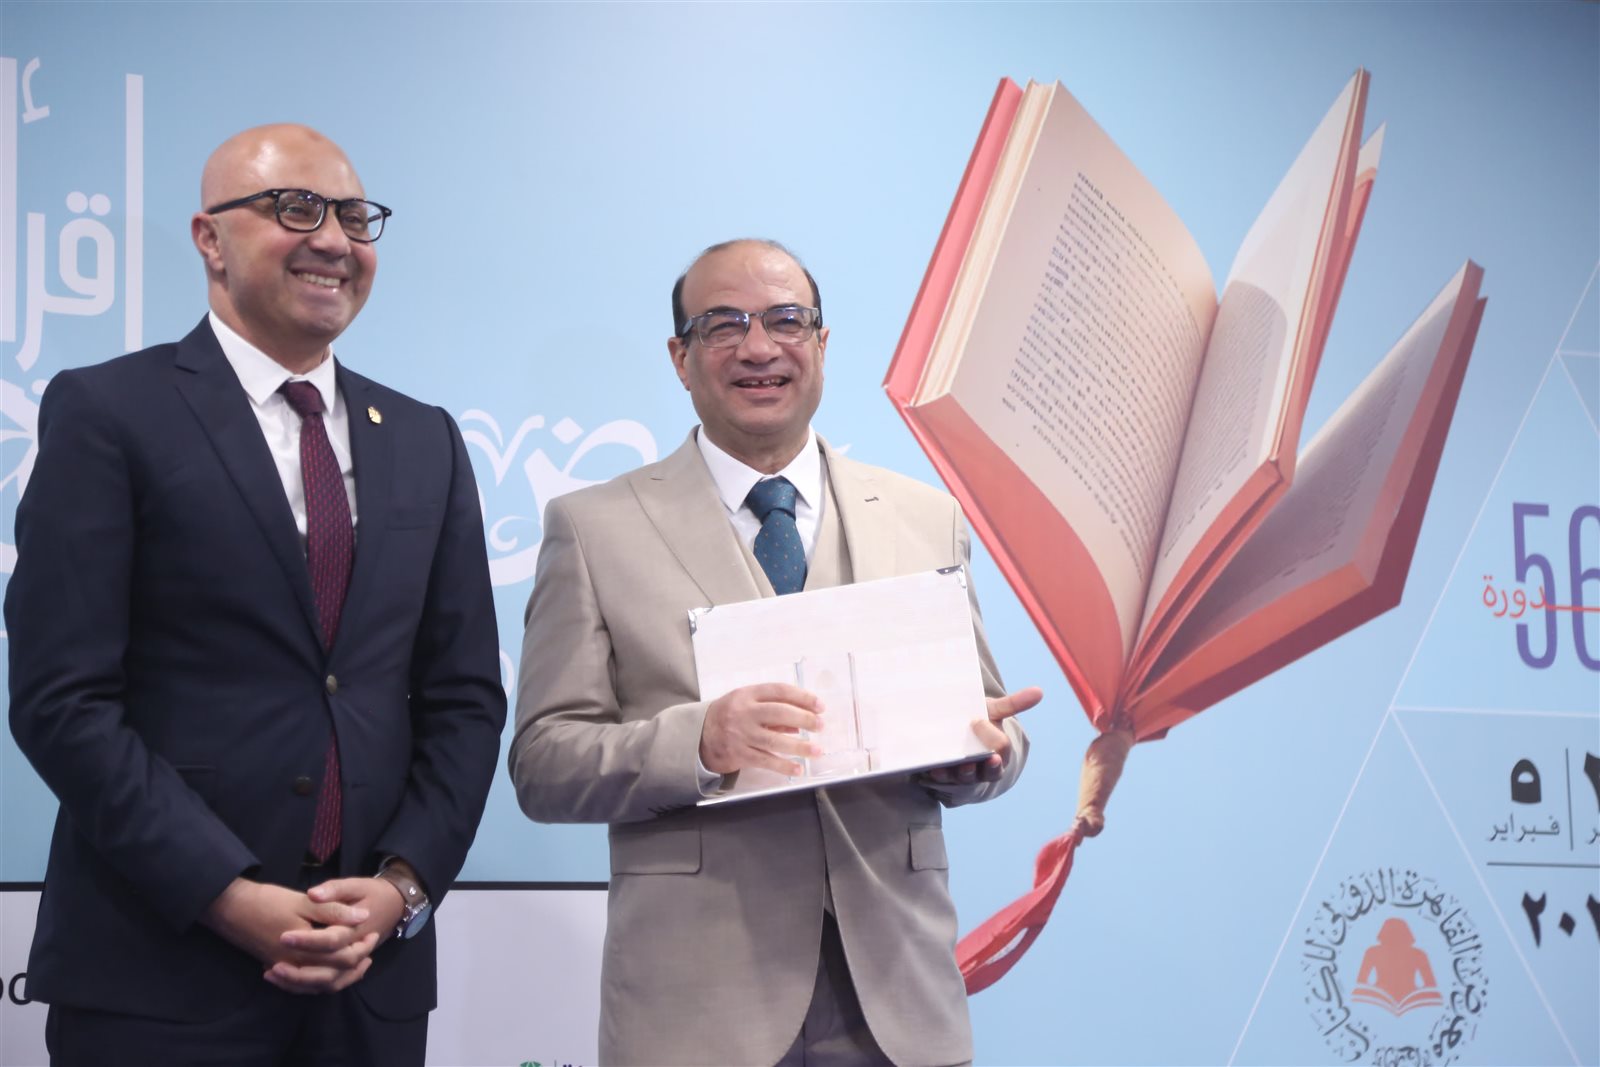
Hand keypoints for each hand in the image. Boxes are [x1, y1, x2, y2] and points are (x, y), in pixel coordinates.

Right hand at [201, 878, 377, 993]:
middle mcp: (295, 966)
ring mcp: (285, 970)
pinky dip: (320, 981)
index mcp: (305, 950)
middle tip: (370, 943)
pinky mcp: (277, 969)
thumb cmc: (266, 902)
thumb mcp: (303, 901)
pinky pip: (302, 986)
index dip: (361, 946)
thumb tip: (362, 918)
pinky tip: (328, 972)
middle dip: (356, 962)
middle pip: (334, 975)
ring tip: (358, 963)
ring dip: (341, 976)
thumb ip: (332, 912)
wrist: (230, 909)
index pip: (343, 957)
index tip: (372, 931)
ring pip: (319, 985)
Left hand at [263, 875, 407, 992]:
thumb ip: (334, 890)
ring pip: (327, 983)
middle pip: (329, 973)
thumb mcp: (355, 885)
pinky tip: (283, 978)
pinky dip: (306, 985)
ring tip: (272, 974)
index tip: (283, 937)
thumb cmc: (372, 892)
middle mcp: (355, 952)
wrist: (394, 903)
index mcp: (357, 931)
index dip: (307, 940)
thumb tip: (313, 894)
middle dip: (300, 973)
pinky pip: (327, 984)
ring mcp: (352, 963)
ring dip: (300, 983)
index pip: (331, 941)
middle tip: (273, 966)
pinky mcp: (346, 967)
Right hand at [699, 682, 823, 775]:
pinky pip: (765, 761)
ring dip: (799, 746)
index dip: (802, 697)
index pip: (779, 691)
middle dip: (804, 719)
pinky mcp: (739, 754)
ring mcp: (741, 735)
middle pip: (778, 713)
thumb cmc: (729, 716)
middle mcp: (743, 713)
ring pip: (774, 740)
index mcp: (747, 695)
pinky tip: (798, 768)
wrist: (699, 736)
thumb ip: (773, 709)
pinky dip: (783, 766)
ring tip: (817, 750)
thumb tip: (801, 721)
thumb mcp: (747, 704)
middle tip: (821, 725)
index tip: (819, 705)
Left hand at [923, 685, 1041, 785]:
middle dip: (980, 768)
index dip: (991, 736)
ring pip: (962, 778)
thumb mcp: (994, 713)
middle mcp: (984, 769)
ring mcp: (965, 775)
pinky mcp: (946, 778)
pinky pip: (942, 781)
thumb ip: (1013, 704)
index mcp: (1000, 754)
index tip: (976, 721)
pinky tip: (931, 768)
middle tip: (970, 762)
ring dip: (954, 774)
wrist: (959, 733)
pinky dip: (937, 775)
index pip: (1001, 748)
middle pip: (987, 772)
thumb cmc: (980, 723)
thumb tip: (1039, 691)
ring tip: (945, 766)